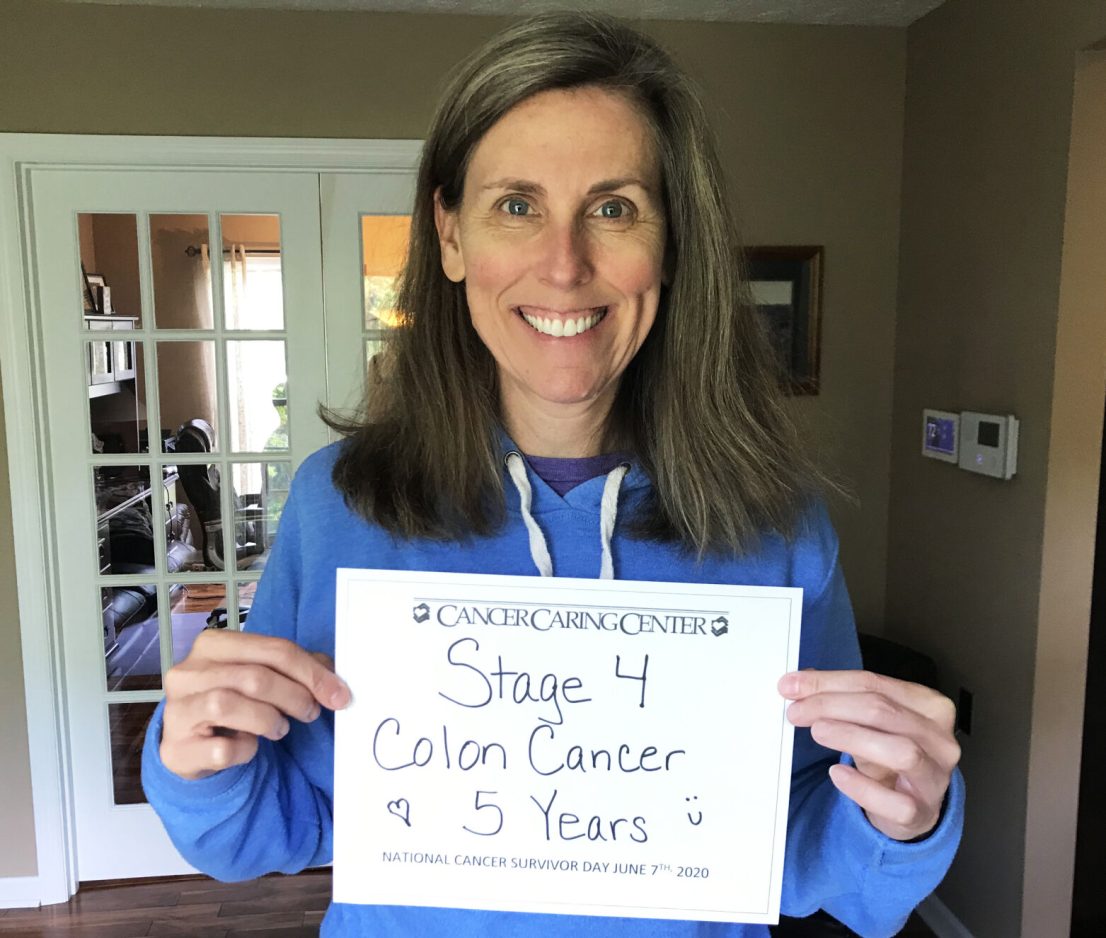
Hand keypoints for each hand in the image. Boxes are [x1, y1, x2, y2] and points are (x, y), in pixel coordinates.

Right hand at [160, 629, 350, 780]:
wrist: (192, 745)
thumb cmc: (233, 704)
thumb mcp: (261, 677)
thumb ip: (295, 668)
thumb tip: (333, 676)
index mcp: (213, 644)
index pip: (273, 649)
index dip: (312, 673)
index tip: (338, 695)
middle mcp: (188, 672)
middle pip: (254, 677)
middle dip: (294, 696)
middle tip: (310, 712)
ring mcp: (177, 710)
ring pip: (228, 705)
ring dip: (268, 720)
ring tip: (279, 728)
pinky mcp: (176, 749)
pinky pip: (221, 749)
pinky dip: (244, 750)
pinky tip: (247, 747)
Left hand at [780, 669, 959, 840]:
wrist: (910, 806)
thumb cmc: (890, 756)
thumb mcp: (870, 723)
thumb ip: (841, 698)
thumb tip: (800, 682)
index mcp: (930, 707)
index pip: (875, 683)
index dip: (829, 682)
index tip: (792, 686)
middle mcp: (940, 740)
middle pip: (884, 711)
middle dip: (832, 706)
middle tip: (797, 710)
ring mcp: (935, 778)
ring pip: (901, 751)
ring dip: (852, 737)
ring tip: (817, 732)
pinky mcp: (922, 813)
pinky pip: (895, 802)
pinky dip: (863, 788)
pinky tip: (838, 774)